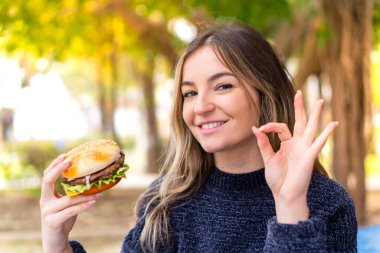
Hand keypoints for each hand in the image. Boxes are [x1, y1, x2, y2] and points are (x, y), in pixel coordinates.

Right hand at [40, 154, 100, 252]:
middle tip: (70, 160)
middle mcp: (44, 202)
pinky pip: (70, 211)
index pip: (46, 176)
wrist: (54, 241)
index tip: (66, 155)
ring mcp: (47, 212)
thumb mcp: (66, 204)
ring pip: (67, 199)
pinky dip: (83, 206)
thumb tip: (92, 180)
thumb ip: (73, 194)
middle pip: (47, 181)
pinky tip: (93, 202)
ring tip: (97, 189)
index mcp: (47, 195)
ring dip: (84, 194)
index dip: (55, 165)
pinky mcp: (53, 222)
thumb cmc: (62, 219)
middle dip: (57, 169)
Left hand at [252, 90, 337, 223]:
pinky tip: (333, 124)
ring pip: (310, 128)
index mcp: (287, 143)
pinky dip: (326, 133)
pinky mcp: (310, 156)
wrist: (284, 194)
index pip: (281, 126)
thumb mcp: (267, 158)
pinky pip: (319, 143)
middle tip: (299, 92)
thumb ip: (263, 143)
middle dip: (300, 107)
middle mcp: (297, 144)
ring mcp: (305, 149)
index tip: (259, 129)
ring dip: (315, 114)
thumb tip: (255, 128)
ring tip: (320, 101)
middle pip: (300, 121)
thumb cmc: (277, 179)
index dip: (269, 126)